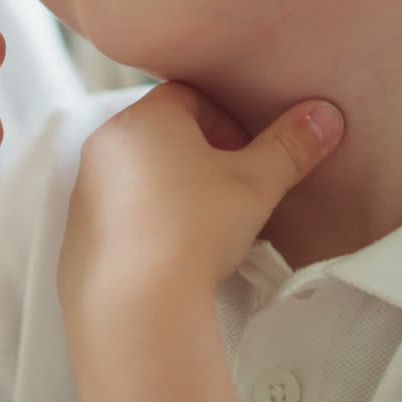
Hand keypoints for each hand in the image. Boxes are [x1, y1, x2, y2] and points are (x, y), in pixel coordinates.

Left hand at [59, 82, 343, 310]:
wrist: (136, 306)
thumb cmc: (194, 231)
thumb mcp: (256, 184)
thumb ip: (290, 146)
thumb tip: (324, 116)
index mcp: (144, 118)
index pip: (189, 95)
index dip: (226, 120)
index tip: (248, 153)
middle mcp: (106, 144)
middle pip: (162, 133)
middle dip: (202, 154)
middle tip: (234, 189)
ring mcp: (85, 190)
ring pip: (140, 173)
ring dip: (173, 188)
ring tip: (207, 224)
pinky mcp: (77, 233)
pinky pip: (119, 212)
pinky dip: (146, 221)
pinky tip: (174, 252)